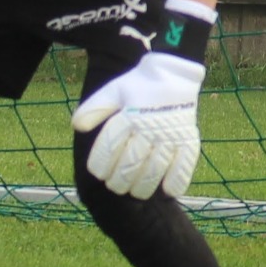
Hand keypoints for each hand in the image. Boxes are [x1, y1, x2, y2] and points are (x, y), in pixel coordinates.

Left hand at [69, 52, 203, 199]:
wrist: (174, 73)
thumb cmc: (139, 86)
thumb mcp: (113, 91)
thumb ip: (94, 108)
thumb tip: (77, 126)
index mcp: (129, 115)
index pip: (111, 145)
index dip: (101, 163)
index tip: (98, 173)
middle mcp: (149, 127)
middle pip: (132, 162)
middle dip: (119, 180)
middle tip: (115, 186)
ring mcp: (171, 135)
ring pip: (156, 168)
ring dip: (144, 186)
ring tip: (136, 193)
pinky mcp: (189, 139)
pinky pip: (185, 165)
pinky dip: (177, 181)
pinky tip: (168, 191)